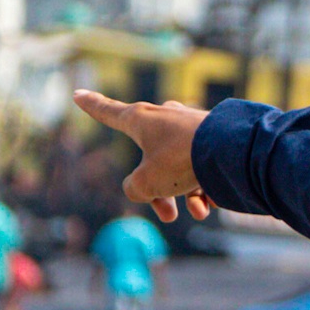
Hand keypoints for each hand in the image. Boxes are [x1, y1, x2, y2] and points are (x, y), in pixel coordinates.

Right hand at [72, 91, 214, 225]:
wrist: (231, 152)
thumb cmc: (180, 160)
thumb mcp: (145, 182)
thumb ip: (135, 187)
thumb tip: (146, 188)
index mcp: (141, 120)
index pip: (109, 112)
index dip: (92, 106)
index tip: (77, 94)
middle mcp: (165, 119)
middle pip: (149, 160)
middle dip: (158, 192)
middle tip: (167, 216)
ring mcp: (190, 128)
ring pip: (177, 169)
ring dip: (184, 196)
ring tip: (196, 212)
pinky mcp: (213, 139)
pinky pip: (200, 168)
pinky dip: (203, 189)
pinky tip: (211, 203)